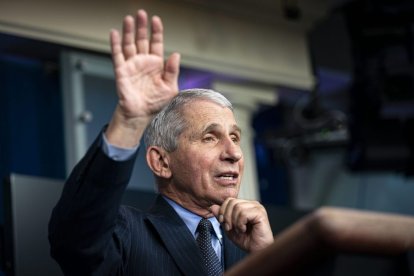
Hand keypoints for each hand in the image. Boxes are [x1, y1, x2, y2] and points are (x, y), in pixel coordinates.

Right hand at [106, 9, 179, 146]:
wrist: (140, 115)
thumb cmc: (155, 103)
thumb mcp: (170, 87)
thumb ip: (172, 71)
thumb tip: (176, 55)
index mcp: (156, 64)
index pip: (156, 43)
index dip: (156, 31)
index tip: (156, 20)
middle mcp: (143, 62)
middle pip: (142, 40)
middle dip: (142, 26)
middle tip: (141, 13)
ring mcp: (132, 65)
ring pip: (129, 44)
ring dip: (129, 32)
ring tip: (129, 19)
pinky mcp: (121, 71)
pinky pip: (117, 55)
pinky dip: (115, 44)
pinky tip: (114, 33)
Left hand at [210, 198, 273, 251]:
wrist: (257, 250)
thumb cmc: (246, 240)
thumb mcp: (229, 228)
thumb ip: (222, 217)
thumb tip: (213, 207)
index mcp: (246, 205)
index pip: (230, 200)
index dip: (223, 210)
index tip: (223, 222)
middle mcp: (252, 204)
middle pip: (232, 202)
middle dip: (227, 216)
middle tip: (230, 228)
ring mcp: (257, 208)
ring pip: (237, 207)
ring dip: (234, 221)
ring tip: (239, 230)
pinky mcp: (260, 213)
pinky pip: (243, 213)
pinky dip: (240, 224)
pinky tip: (244, 229)